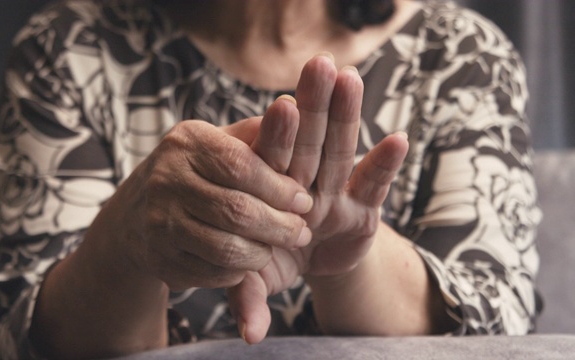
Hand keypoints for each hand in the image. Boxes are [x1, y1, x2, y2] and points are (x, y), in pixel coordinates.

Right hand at [101, 116, 312, 291]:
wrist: (136, 212)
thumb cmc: (196, 170)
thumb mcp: (218, 141)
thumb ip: (255, 132)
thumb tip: (294, 108)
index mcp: (186, 143)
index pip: (240, 165)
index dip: (279, 187)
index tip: (304, 200)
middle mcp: (166, 180)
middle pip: (237, 211)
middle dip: (280, 226)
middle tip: (301, 232)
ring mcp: (159, 224)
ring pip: (226, 249)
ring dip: (262, 253)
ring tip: (276, 246)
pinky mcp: (160, 260)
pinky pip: (212, 274)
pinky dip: (239, 271)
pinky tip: (248, 260)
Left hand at [227, 54, 408, 342]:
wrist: (310, 264)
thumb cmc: (273, 258)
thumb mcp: (257, 277)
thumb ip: (248, 295)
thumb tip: (248, 336)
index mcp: (271, 195)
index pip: (273, 162)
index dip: (277, 137)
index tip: (280, 107)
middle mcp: (306, 187)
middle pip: (310, 143)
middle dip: (315, 106)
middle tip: (319, 65)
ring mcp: (337, 194)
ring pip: (341, 152)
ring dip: (348, 118)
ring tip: (353, 80)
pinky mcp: (365, 208)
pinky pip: (374, 184)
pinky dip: (384, 166)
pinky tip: (397, 140)